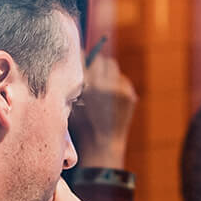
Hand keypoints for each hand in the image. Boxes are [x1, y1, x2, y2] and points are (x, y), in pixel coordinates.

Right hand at [69, 54, 138, 169]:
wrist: (102, 143)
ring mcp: (120, 91)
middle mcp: (105, 86)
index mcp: (86, 87)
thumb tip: (73, 57)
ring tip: (101, 85)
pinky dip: (116, 83)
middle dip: (94, 65)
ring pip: (112, 66)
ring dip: (105, 72)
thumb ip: (72, 81)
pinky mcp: (130, 95)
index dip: (80, 58)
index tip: (79, 59)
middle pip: (99, 59)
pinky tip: (110, 96)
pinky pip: (121, 79)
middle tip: (91, 74)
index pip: (83, 57)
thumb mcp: (70, 101)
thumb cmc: (81, 123)